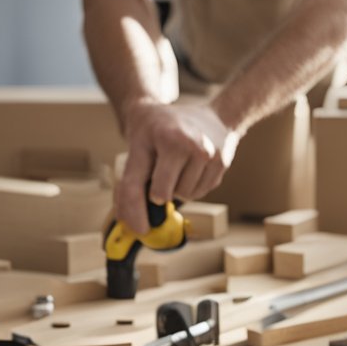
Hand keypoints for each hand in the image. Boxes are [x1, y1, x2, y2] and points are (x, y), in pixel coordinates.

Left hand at [116, 100, 238, 233]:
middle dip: (159, 191)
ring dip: (178, 188)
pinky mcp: (221, 164)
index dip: (134, 210)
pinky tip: (194, 168)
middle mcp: (185, 144)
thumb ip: (131, 176)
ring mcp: (207, 154)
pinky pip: (200, 193)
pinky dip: (193, 186)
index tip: (138, 230)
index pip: (139, 182)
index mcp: (160, 137)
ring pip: (184, 196)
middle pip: (164, 194)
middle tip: (160, 170)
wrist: (212, 115)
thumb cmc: (166, 127)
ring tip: (179, 165)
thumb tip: (125, 219)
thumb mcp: (140, 139)